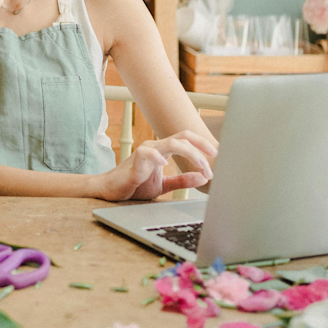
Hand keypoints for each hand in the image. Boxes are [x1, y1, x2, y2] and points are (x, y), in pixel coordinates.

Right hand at [93, 130, 217, 201]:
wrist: (111, 191)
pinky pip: (147, 153)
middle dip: (201, 146)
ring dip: (190, 153)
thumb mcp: (164, 184)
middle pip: (183, 136)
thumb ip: (183, 180)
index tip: (217, 153)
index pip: (186, 139)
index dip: (202, 143)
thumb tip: (202, 177)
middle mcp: (156, 147)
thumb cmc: (135, 185)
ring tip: (202, 166)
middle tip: (213, 160)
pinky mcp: (135, 162)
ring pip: (171, 142)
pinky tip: (166, 165)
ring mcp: (145, 152)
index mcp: (163, 150)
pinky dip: (158, 157)